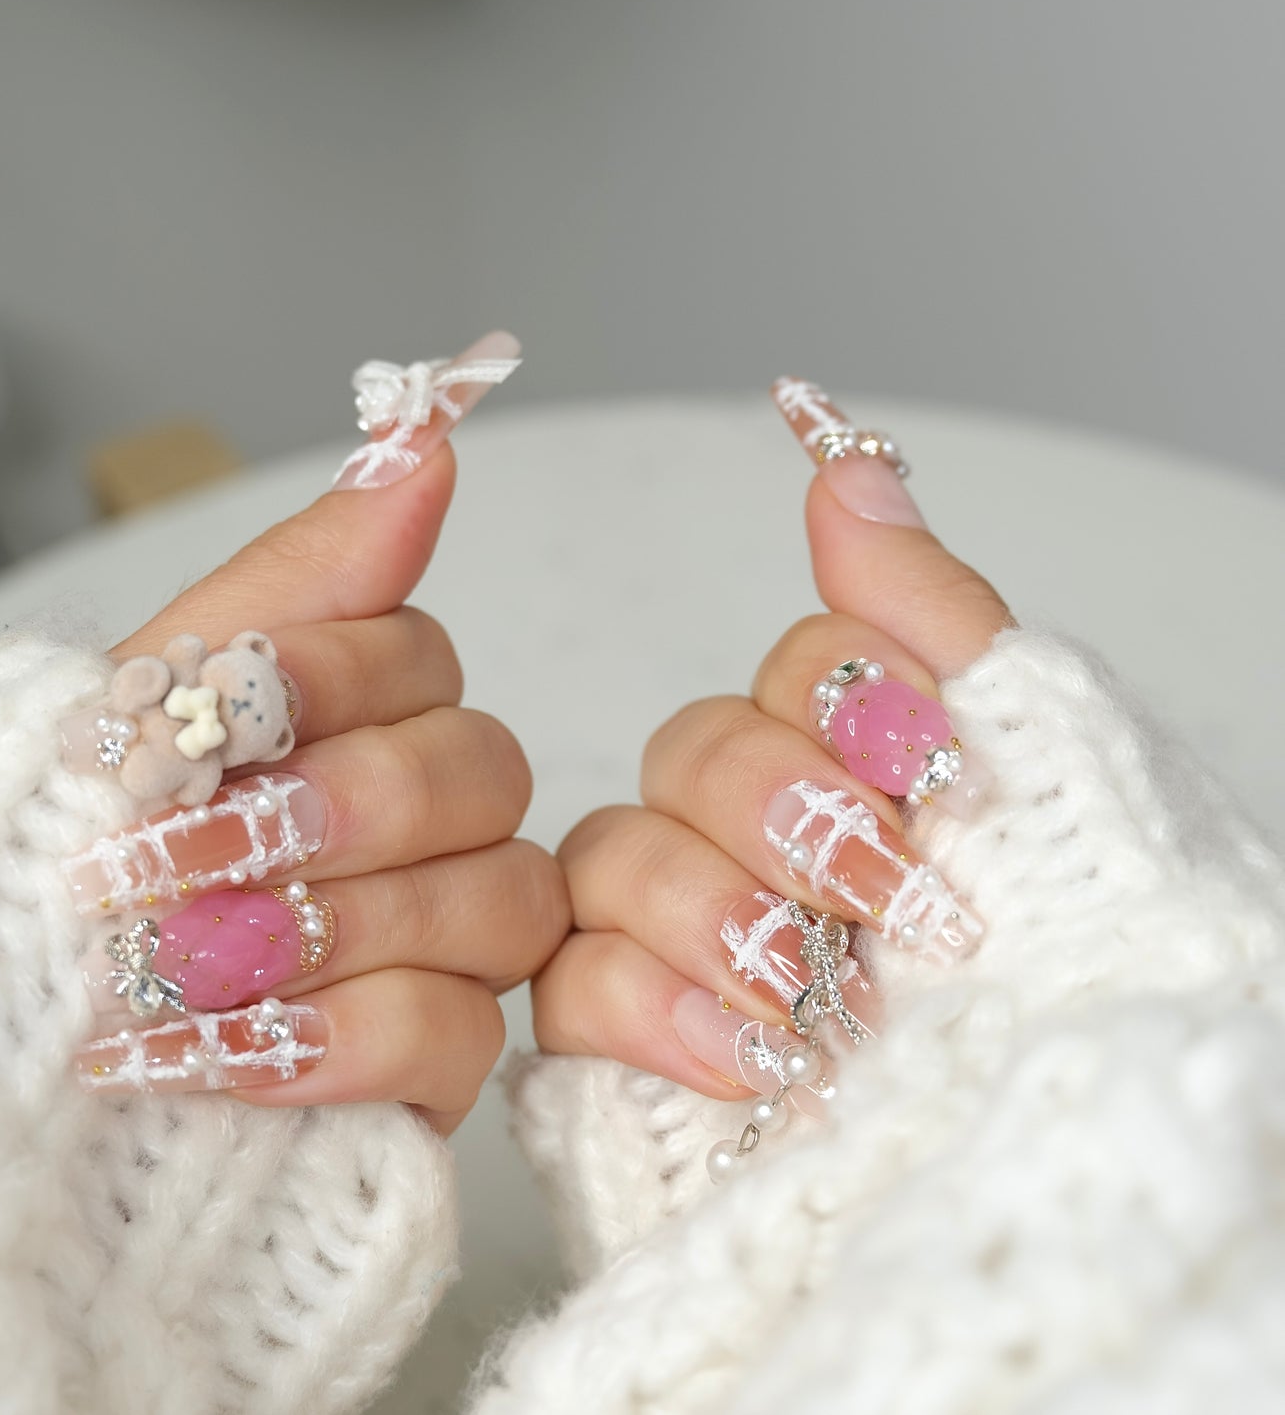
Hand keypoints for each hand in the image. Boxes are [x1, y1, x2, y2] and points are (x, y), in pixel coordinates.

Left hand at [70, 334, 568, 1133]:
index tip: (197, 714)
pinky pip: (464, 1037)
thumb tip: (427, 433)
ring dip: (321, 928)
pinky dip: (338, 1041)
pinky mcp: (442, 1063)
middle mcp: (432, 821)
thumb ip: (306, 574)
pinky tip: (219, 1050)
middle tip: (167, 857)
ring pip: (497, 901)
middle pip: (479, 773)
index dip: (323, 678)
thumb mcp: (161, 694)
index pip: (419, 656)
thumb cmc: (72, 853)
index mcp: (365, 716)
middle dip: (321, 811)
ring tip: (174, 965)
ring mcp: (451, 941)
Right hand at [533, 380, 1010, 1118]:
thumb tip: (848, 461)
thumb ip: (931, 620)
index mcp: (863, 770)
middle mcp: (764, 840)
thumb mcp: (1034, 774)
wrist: (1047, 1167)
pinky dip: (655, 1007)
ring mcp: (684, 937)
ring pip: (610, 856)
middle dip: (788, 817)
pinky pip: (567, 983)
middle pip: (691, 752)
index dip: (854, 710)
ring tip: (819, 995)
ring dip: (719, 914)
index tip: (939, 784)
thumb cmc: (1061, 979)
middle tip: (893, 902)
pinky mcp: (624, 1039)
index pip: (802, 670)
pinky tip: (753, 1055)